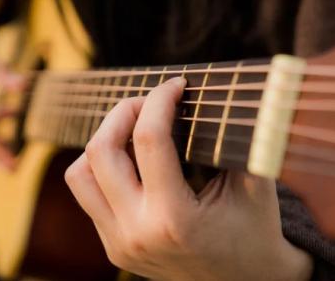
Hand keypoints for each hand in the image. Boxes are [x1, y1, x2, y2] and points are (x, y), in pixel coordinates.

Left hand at [65, 77, 312, 280]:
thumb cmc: (255, 231)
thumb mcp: (255, 185)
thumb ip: (236, 140)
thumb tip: (216, 95)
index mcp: (175, 219)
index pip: (149, 140)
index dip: (160, 100)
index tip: (175, 85)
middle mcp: (137, 233)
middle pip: (100, 152)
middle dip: (122, 112)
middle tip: (149, 101)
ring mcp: (119, 244)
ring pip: (79, 175)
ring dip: (102, 142)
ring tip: (133, 130)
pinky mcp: (113, 248)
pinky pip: (89, 196)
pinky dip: (104, 169)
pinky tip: (133, 161)